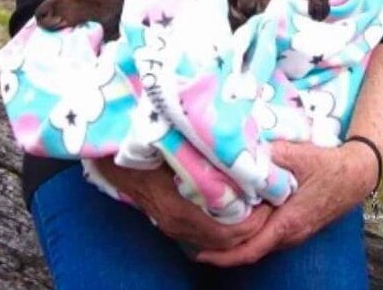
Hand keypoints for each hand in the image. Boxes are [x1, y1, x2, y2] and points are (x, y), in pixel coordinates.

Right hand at [93, 157, 273, 250]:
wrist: (113, 156)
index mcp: (179, 208)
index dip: (251, 221)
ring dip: (239, 226)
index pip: (225, 231)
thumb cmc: (144, 144)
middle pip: (224, 240)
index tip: (269, 200)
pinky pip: (205, 233)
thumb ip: (203, 149)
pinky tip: (235, 206)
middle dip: (251, 225)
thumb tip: (234, 146)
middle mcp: (176, 223)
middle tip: (270, 201)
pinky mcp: (171, 221)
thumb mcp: (173, 143)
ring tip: (257, 202)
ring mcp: (172, 225)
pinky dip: (224, 225)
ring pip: (215, 240)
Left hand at [197, 139, 375, 265]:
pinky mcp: (296, 224)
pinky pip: (268, 235)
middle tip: (195, 238)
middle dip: (224, 249)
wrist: (357, 174)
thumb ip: (271, 153)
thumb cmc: (329, 166)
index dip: (224, 255)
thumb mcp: (299, 155)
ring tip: (211, 229)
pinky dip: (250, 232)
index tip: (201, 253)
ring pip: (260, 243)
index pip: (250, 249)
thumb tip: (244, 149)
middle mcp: (289, 234)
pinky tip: (238, 218)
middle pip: (250, 250)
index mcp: (287, 223)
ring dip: (237, 241)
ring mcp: (294, 232)